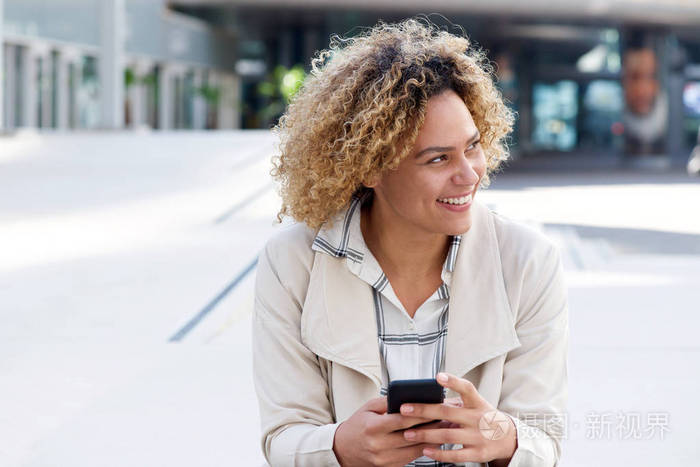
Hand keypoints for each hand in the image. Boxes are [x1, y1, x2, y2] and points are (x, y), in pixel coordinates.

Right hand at [332, 396, 444, 466]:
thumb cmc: (356, 427)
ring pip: (414, 449)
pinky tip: (432, 441)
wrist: (342, 450)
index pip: (401, 420)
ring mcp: (384, 459)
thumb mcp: (367, 408)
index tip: (434, 407)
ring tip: (445, 429)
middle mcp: (379, 445)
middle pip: (411, 435)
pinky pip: (411, 458)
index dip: (419, 414)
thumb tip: (406, 395)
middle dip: (432, 426)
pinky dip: (423, 449)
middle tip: (447, 417)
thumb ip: (387, 402)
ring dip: (432, 439)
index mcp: (373, 428)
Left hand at [399, 373, 517, 463]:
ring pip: (447, 436)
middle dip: (423, 411)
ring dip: (425, 435)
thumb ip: (455, 402)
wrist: (509, 439)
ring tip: (408, 433)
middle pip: (447, 413)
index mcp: (477, 403)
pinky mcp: (478, 454)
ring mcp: (478, 437)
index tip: (438, 376)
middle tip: (404, 409)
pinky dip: (439, 453)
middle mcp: (477, 418)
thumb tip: (425, 399)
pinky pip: (455, 455)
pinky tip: (425, 450)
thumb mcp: (476, 405)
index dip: (453, 382)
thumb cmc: (484, 417)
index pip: (467, 388)